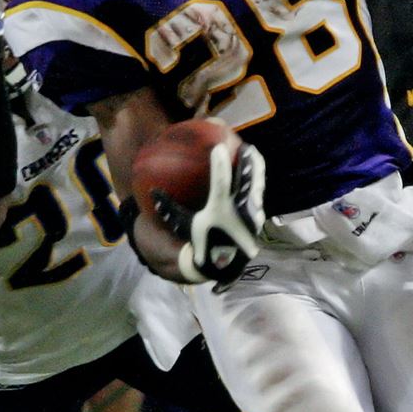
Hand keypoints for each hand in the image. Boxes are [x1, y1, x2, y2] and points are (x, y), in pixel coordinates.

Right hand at [153, 142, 265, 283]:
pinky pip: (259, 194)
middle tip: (244, 146)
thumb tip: (153, 192)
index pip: (222, 183)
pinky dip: (256, 181)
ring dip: (256, 168)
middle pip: (249, 180)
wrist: (221, 265)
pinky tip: (253, 175)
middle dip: (248, 160)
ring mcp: (253, 215)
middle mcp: (240, 211)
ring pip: (258, 185)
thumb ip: (168, 209)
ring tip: (253, 155)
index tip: (219, 147)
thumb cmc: (201, 242)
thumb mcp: (183, 227)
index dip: (220, 164)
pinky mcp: (259, 219)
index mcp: (220, 211)